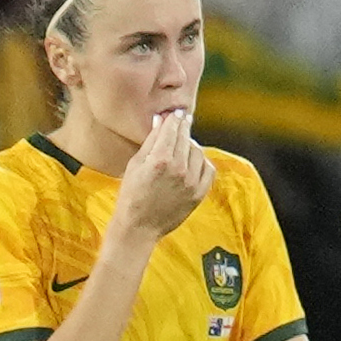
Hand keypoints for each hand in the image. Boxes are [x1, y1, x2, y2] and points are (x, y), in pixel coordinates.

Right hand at [118, 109, 214, 239]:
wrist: (139, 227)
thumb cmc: (131, 194)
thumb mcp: (135, 164)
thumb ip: (151, 141)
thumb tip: (161, 119)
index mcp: (160, 160)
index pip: (172, 130)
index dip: (175, 119)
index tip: (176, 113)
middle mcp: (179, 170)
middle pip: (186, 138)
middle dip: (183, 128)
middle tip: (182, 120)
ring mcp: (191, 183)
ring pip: (198, 152)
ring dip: (191, 145)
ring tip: (183, 145)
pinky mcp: (199, 194)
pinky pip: (208, 169)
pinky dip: (202, 161)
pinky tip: (194, 161)